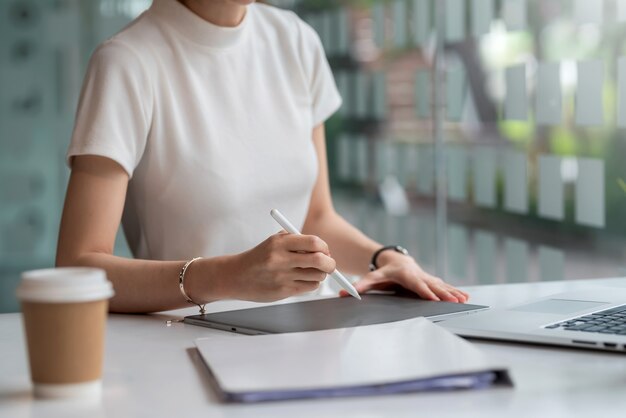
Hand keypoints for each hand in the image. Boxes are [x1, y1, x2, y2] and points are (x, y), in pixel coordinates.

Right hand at [228, 232, 336, 301]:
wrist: (237, 276)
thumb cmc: (260, 257)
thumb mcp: (275, 241)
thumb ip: (298, 241)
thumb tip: (324, 249)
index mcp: (280, 243)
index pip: (313, 242)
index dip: (324, 247)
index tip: (325, 250)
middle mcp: (281, 259)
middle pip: (319, 260)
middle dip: (330, 263)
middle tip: (329, 264)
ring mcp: (282, 276)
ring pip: (317, 276)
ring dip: (321, 274)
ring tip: (313, 271)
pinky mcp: (283, 291)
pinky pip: (309, 287)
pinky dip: (312, 283)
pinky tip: (303, 280)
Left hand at [340, 252, 468, 302]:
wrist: (397, 260)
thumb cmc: (385, 271)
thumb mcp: (373, 277)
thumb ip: (361, 285)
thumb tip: (345, 294)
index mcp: (406, 275)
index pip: (416, 285)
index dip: (424, 291)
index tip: (433, 298)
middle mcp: (419, 275)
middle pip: (432, 286)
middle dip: (443, 293)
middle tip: (454, 301)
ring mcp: (426, 277)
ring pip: (441, 286)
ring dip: (452, 292)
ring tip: (463, 300)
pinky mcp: (432, 281)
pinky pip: (445, 287)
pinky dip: (455, 291)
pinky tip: (465, 297)